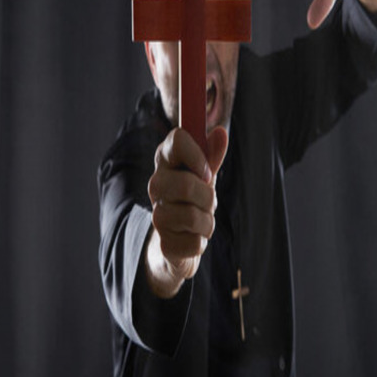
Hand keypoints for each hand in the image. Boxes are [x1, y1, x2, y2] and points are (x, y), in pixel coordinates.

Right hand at [144, 126, 228, 297]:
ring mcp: (157, 215)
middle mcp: (156, 185)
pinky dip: (201, 242)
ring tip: (201, 221)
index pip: (177, 138)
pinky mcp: (164, 243)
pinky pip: (195, 243)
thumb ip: (212, 155)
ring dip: (207, 222)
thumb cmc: (193, 198)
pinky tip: (193, 237)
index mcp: (166, 161)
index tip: (206, 171)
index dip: (197, 154)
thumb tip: (220, 132)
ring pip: (193, 217)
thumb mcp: (204, 174)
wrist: (177, 240)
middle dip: (207, 196)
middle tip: (207, 201)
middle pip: (186, 185)